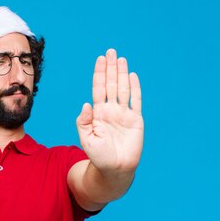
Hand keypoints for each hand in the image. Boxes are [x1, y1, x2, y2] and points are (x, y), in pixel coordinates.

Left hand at [76, 49, 143, 172]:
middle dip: (110, 68)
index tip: (100, 59)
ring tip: (121, 58)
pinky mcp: (136, 120)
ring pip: (123, 89)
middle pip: (111, 84)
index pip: (98, 88)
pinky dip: (135, 88)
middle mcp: (111, 110)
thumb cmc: (98, 156)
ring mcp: (124, 114)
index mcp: (98, 113)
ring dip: (122, 74)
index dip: (99, 74)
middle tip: (110, 51)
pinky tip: (132, 76)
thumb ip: (83, 122)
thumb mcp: (86, 139)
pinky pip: (136, 101)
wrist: (115, 169)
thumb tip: (86, 104)